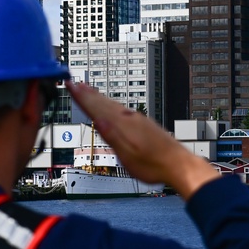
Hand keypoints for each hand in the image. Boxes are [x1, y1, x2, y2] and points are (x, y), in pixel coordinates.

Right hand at [66, 82, 219, 198]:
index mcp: (123, 126)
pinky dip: (110, 104)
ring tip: (87, 90)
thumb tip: (97, 120)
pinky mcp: (142, 124)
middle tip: (74, 83)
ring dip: (98, 97)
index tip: (70, 85)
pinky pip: (120, 109)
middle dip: (87, 93)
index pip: (97, 108)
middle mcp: (129, 119)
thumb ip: (111, 137)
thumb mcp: (127, 156)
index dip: (82, 97)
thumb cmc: (153, 164)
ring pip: (112, 105)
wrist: (178, 164)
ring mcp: (137, 120)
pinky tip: (110, 106)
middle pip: (103, 103)